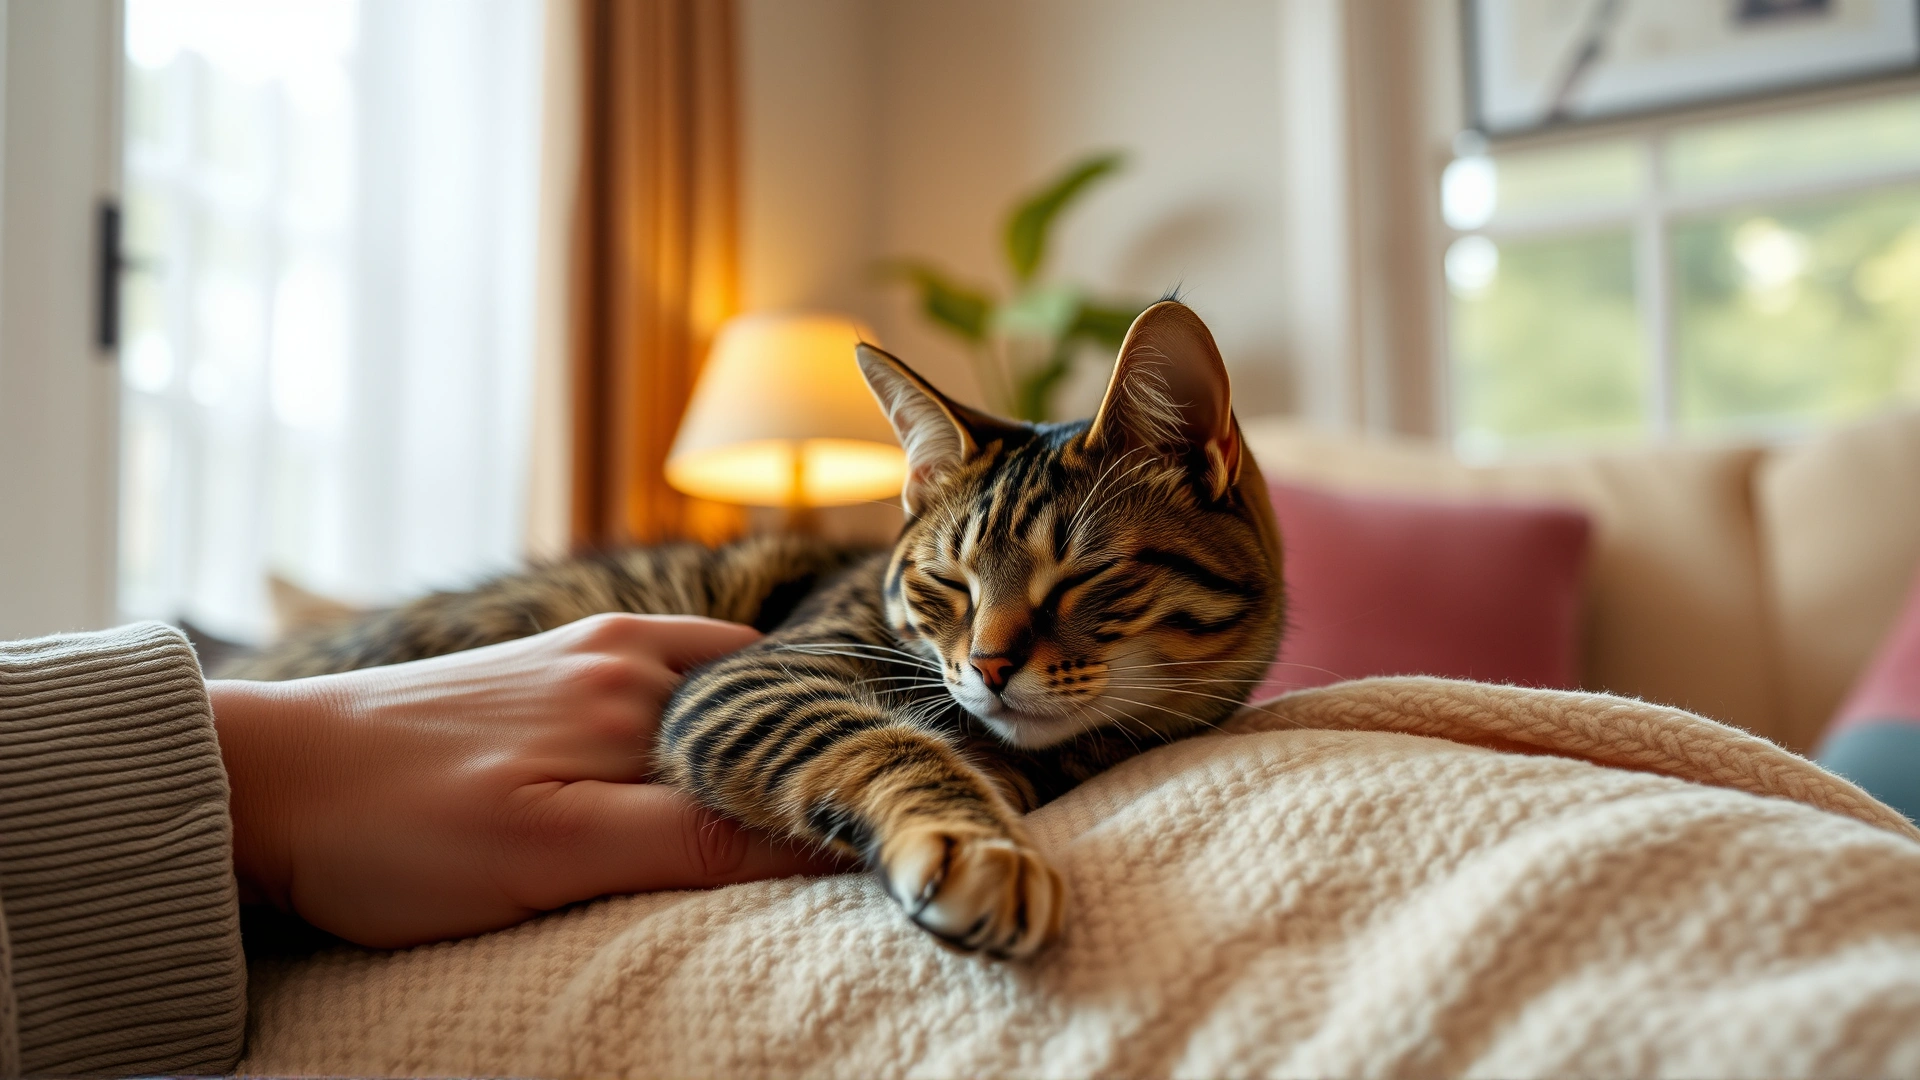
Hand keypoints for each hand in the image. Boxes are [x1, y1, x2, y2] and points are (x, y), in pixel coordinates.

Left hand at [208, 613, 839, 948]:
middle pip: (765, 712)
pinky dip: (702, 721)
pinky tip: (693, 763)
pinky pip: (668, 682)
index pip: (785, 741)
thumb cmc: (393, 831)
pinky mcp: (555, 667)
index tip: (876, 848)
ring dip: (756, 747)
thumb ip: (688, 841)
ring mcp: (590, 655)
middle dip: (809, 765)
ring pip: (723, 697)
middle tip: (843, 839)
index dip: (837, 792)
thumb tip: (817, 840)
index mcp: (638, 687)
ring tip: (777, 812)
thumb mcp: (551, 853)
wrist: (262, 782)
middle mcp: (627, 654)